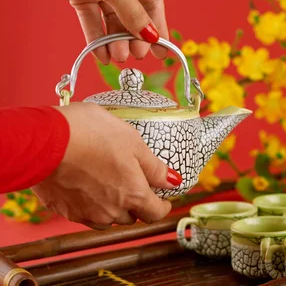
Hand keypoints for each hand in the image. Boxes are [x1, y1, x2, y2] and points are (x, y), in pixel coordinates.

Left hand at [27, 0, 167, 63]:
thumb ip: (133, 13)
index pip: (153, 1)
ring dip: (116, 40)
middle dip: (133, 36)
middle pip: (134, 13)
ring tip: (117, 57)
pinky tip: (102, 53)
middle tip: (135, 55)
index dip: (157, 26)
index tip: (160, 49)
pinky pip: (94, 19)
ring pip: (114, 19)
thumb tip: (151, 36)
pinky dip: (98, 36)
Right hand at [31, 103, 181, 229]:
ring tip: (109, 183)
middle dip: (137, 204)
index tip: (163, 198)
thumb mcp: (134, 142)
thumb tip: (173, 181)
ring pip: (106, 218)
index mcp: (132, 196)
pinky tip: (85, 184)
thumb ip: (155, 167)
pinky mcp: (62, 209)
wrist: (44, 140)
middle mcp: (110, 211)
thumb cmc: (91, 135)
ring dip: (113, 206)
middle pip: (131, 217)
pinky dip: (89, 203)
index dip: (162, 206)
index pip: (155, 214)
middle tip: (135, 184)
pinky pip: (83, 213)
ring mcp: (84, 213)